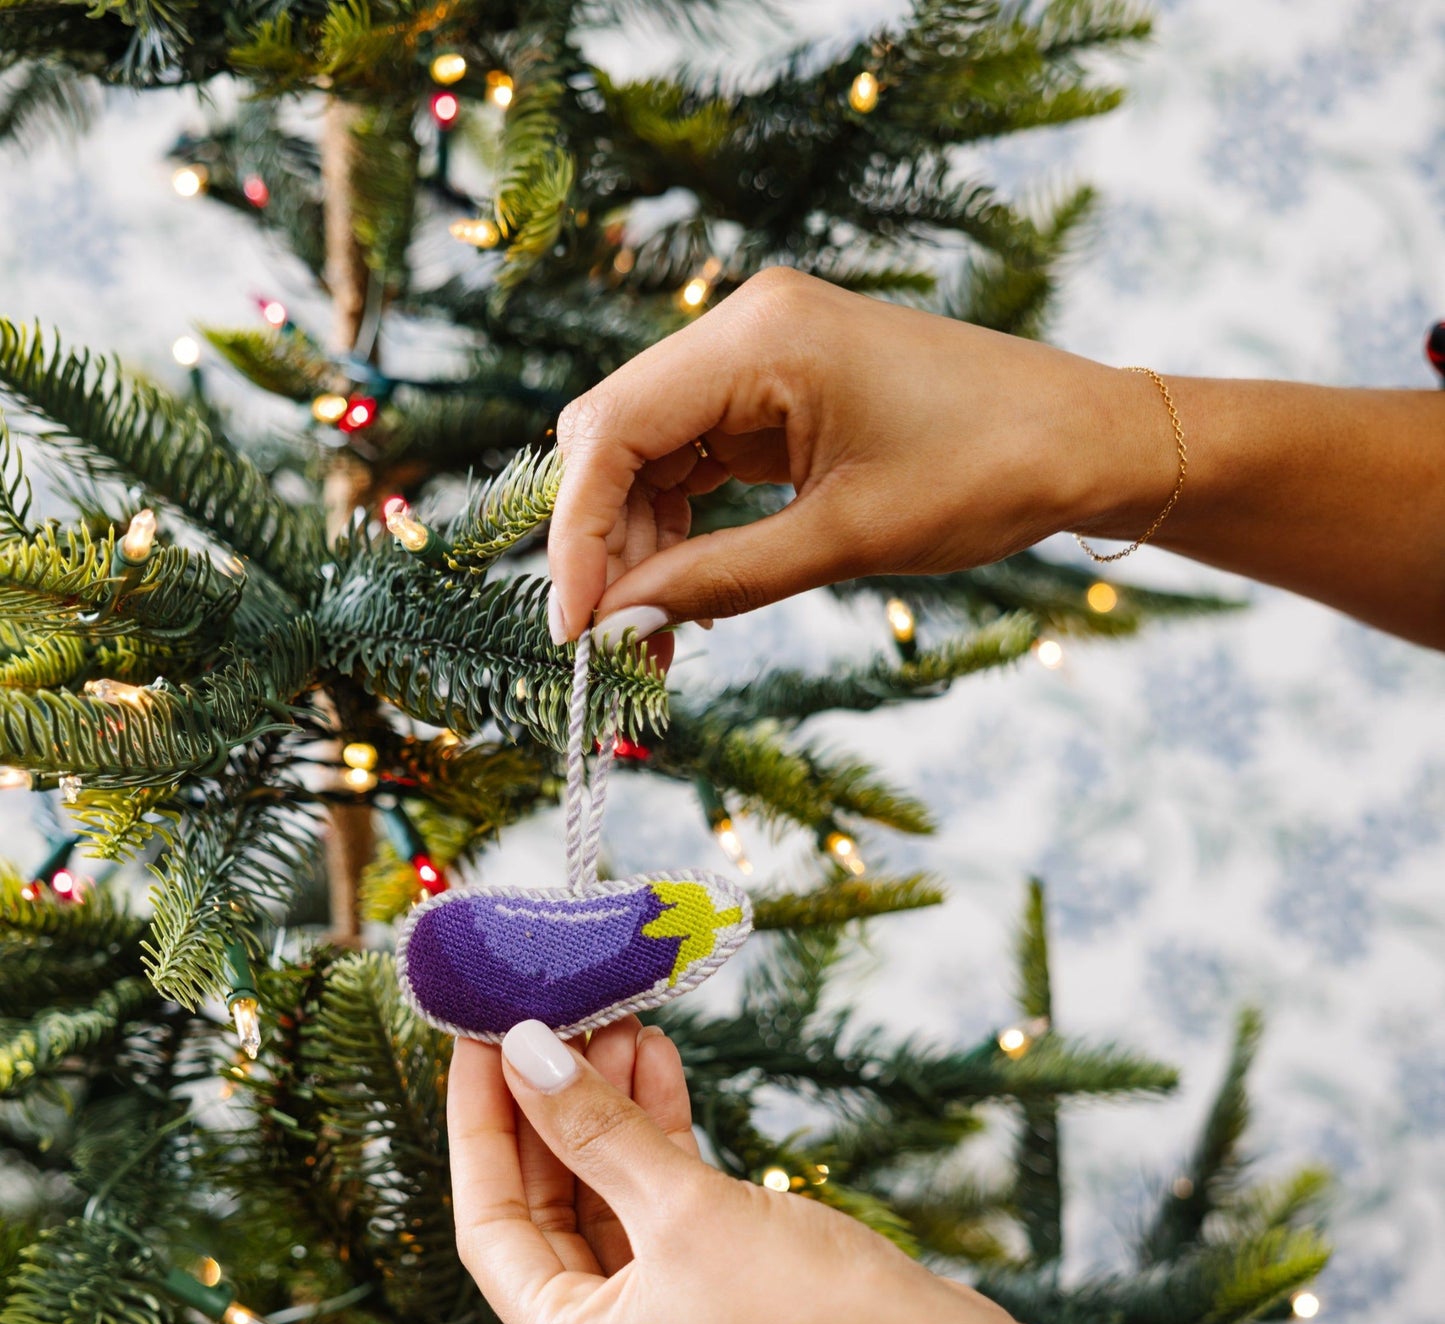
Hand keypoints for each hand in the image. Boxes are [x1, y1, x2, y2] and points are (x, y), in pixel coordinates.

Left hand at [447, 1013, 992, 1323]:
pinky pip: (668, 1223)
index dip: (481, 1124)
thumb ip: (597, 1130)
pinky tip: (662, 1071)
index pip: (491, 1227)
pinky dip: (663, 1151)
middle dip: (554, 1110)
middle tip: (552, 1015)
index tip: (480, 1037)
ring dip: (612, 1118)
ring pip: (614, 1210)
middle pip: (551, 1214)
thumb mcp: (688, 1208)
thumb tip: (526, 1054)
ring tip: (618, 1023)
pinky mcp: (727, 1316)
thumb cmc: (815, 1315)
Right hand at [546, 266, 1174, 644]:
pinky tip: (684, 592)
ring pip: (648, 454)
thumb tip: (621, 624)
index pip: (612, 431)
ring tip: (654, 638)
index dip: (578, 536)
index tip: (575, 629)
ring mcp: (760, 356)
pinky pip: (696, 459)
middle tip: (611, 645)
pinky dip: (681, 527)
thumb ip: (720, 579)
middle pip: (615, 436)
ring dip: (640, 543)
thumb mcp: (846, 539)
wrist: (1084, 441)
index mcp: (760, 336)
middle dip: (603, 543)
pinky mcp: (779, 391)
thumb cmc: (988, 472)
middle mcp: (745, 327)